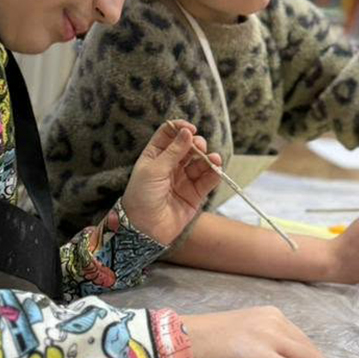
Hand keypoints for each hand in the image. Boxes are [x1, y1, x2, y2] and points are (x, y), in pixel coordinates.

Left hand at [122, 120, 221, 243]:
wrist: (144, 228)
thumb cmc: (142, 196)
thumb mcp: (154, 170)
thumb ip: (173, 151)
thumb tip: (187, 132)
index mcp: (156, 156)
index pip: (169, 134)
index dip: (180, 128)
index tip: (190, 129)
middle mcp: (171, 165)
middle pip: (188, 146)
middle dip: (196, 143)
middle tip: (199, 146)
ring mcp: (184, 179)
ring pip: (200, 162)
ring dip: (208, 158)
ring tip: (213, 158)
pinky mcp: (195, 194)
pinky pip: (208, 180)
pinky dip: (214, 173)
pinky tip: (217, 168)